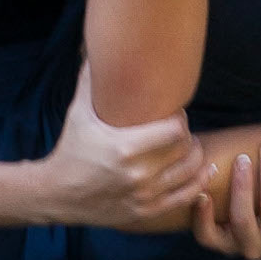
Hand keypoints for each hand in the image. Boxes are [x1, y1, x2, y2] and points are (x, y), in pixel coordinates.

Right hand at [44, 67, 207, 229]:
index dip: (180, 119)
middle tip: (183, 132)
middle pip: (185, 150)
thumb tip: (93, 47)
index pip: (175, 129)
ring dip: (196, 158)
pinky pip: (185, 197)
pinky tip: (203, 171)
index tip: (175, 115)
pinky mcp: (146, 212)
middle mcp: (138, 174)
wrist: (57, 194)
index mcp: (125, 147)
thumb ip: (90, 81)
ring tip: (190, 148)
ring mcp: (144, 195)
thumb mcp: (78, 113)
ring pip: (190, 173)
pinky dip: (199, 183)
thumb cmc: (71, 149)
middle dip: (188, 137)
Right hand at [192, 139, 260, 259]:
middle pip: (241, 219)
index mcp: (227, 241)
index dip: (202, 217)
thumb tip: (196, 152)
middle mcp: (250, 247)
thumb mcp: (236, 196)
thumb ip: (217, 184)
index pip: (207, 236)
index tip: (202, 191)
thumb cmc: (259, 197)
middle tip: (242, 158)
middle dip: (241, 186)